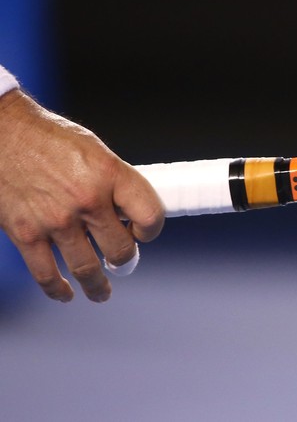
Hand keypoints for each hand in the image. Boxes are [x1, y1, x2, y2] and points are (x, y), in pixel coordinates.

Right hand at [0, 90, 164, 301]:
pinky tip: (66, 293)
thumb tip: (130, 214)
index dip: (151, 229)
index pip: (150, 214)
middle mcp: (87, 199)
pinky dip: (58, 289)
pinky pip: (47, 274)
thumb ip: (115, 183)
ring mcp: (55, 220)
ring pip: (87, 269)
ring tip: (102, 292)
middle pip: (120, 248)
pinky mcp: (25, 233)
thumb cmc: (50, 139)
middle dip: (124, 258)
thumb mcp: (96, 152)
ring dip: (97, 286)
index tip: (144, 233)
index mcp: (110, 174)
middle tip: (121, 260)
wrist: (1, 133)